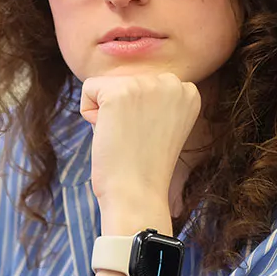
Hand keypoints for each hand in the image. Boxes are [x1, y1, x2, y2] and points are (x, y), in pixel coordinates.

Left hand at [80, 72, 200, 215]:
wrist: (137, 194)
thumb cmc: (144, 166)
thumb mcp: (161, 123)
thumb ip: (153, 99)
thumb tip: (126, 82)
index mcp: (188, 91)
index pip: (145, 85)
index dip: (138, 113)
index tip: (149, 137)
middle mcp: (172, 82)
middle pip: (126, 81)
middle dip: (121, 110)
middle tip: (135, 140)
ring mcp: (146, 85)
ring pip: (106, 85)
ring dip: (106, 112)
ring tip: (123, 137)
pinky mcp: (118, 92)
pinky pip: (88, 89)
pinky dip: (89, 114)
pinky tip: (109, 134)